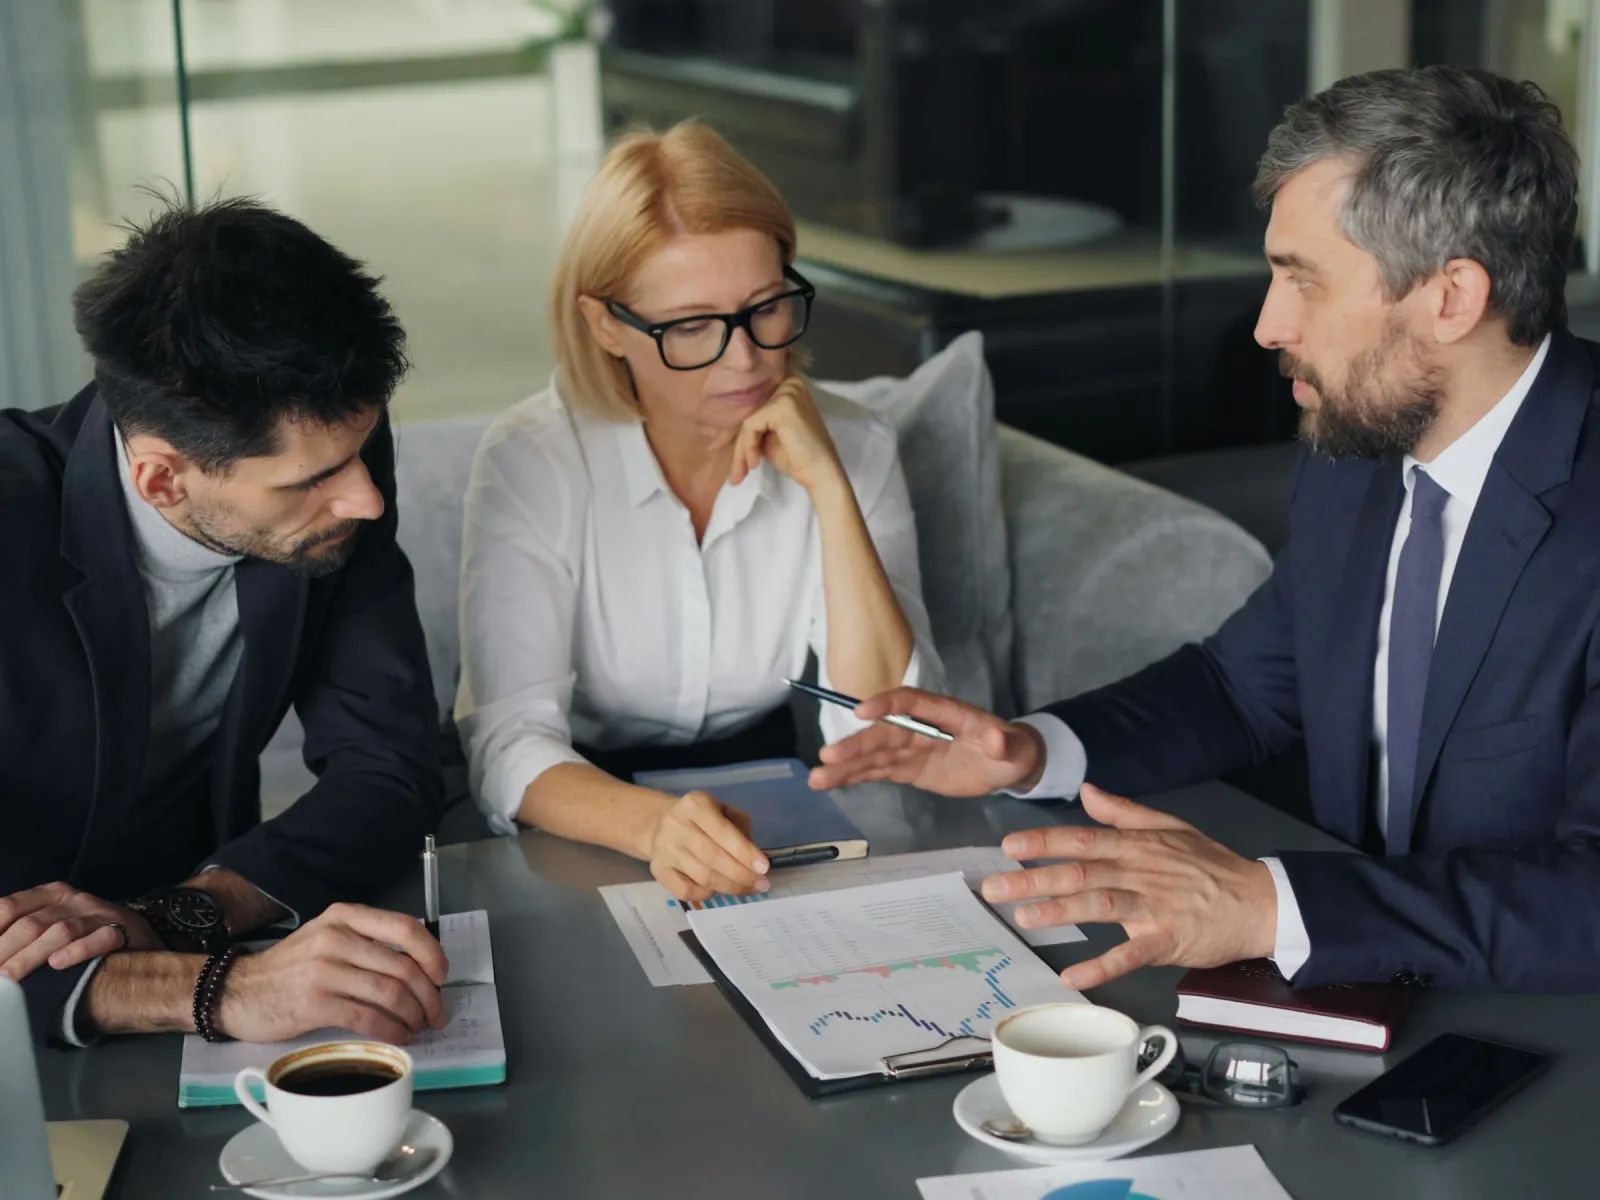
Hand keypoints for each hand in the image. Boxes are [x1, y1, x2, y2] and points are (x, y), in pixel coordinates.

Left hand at [0, 882, 160, 980]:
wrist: (141, 935)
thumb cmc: (86, 934)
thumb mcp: (51, 924)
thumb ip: (20, 932)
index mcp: (50, 895)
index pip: (9, 907)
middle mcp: (72, 900)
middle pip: (30, 924)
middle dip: (4, 952)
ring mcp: (98, 914)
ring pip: (59, 931)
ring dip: (30, 957)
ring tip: (9, 979)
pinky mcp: (122, 929)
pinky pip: (99, 938)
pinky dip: (77, 951)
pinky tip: (58, 964)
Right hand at [217, 903, 449, 1044]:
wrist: (236, 991)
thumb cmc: (289, 968)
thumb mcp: (327, 937)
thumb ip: (366, 943)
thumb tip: (418, 969)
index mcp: (345, 917)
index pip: (405, 927)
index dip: (432, 953)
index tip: (442, 976)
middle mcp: (337, 938)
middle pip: (403, 966)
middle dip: (429, 995)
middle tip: (437, 1014)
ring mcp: (325, 970)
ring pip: (390, 993)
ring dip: (414, 1015)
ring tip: (420, 1027)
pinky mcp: (315, 1003)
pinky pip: (368, 1018)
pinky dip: (391, 1031)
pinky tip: (399, 1037)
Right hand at [647, 791, 769, 902]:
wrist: (661, 824)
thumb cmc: (702, 819)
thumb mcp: (724, 811)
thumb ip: (741, 828)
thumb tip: (754, 858)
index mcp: (694, 805)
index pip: (722, 831)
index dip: (745, 852)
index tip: (764, 867)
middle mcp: (676, 825)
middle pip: (713, 858)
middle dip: (741, 874)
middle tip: (761, 883)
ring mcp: (664, 849)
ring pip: (702, 877)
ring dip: (730, 887)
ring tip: (748, 888)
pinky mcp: (658, 870)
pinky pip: (686, 891)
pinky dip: (707, 894)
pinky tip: (718, 890)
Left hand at [729, 375, 845, 494]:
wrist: (821, 473)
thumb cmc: (798, 457)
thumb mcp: (771, 435)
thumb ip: (757, 423)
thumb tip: (729, 426)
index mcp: (789, 386)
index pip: (756, 406)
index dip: (745, 432)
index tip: (740, 458)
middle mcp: (790, 383)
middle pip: (751, 412)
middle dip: (741, 444)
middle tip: (737, 472)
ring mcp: (787, 393)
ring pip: (748, 421)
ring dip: (742, 449)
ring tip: (743, 471)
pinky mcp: (782, 407)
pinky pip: (751, 426)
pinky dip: (747, 446)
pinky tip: (755, 463)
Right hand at [809, 688, 1045, 795]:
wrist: (1007, 764)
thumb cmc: (1011, 749)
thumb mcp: (1014, 748)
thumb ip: (1003, 743)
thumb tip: (996, 738)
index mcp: (944, 713)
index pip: (911, 702)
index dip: (887, 704)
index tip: (863, 711)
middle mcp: (921, 727)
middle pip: (884, 733)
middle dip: (856, 744)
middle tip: (828, 755)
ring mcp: (911, 749)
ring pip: (874, 755)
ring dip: (845, 765)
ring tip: (817, 777)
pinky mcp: (907, 769)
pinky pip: (877, 772)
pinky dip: (854, 777)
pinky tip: (829, 782)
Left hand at [981, 785, 1277, 989]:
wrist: (1259, 902)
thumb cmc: (1211, 866)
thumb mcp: (1171, 826)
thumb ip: (1124, 812)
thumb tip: (1087, 790)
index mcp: (1137, 846)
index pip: (1082, 840)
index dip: (1044, 842)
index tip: (1009, 847)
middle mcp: (1140, 872)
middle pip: (1080, 872)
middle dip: (1034, 879)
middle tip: (994, 888)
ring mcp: (1153, 906)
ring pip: (1099, 904)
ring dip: (1059, 912)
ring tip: (1023, 918)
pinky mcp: (1168, 939)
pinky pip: (1130, 953)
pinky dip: (1101, 964)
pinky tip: (1072, 975)